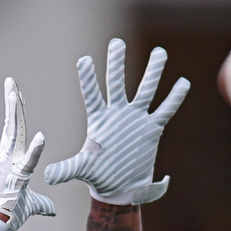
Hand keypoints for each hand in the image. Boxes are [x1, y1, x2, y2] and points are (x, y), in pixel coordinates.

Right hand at [0, 78, 54, 230]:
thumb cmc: (9, 215)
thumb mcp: (31, 206)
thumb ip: (42, 204)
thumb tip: (52, 209)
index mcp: (11, 159)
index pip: (15, 131)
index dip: (16, 113)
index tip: (16, 94)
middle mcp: (7, 158)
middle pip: (13, 126)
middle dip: (13, 103)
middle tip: (10, 82)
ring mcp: (9, 166)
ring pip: (14, 135)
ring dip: (15, 114)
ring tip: (13, 92)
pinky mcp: (15, 178)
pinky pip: (28, 162)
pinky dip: (36, 151)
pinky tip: (42, 137)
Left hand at [44, 38, 189, 204]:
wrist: (120, 187)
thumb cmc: (98, 175)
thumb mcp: (81, 170)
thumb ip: (66, 169)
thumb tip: (47, 175)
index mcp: (99, 120)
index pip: (92, 95)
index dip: (88, 79)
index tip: (84, 60)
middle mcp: (117, 114)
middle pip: (117, 83)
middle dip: (117, 64)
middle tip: (117, 42)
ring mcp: (135, 118)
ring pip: (145, 90)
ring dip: (153, 72)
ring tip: (160, 52)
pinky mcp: (151, 128)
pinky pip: (165, 110)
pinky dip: (174, 98)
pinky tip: (183, 83)